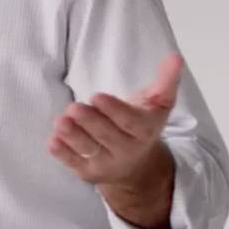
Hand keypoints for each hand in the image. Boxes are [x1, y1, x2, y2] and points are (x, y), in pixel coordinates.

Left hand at [47, 53, 181, 186]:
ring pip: (89, 150)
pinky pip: (74, 164)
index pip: (130, 122)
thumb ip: (166, 80)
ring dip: (73, 137)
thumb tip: (175, 57)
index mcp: (144, 131)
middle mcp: (127, 150)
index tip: (97, 96)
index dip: (114, 110)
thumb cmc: (141, 125)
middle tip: (74, 107)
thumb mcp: (157, 104)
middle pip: (106, 136)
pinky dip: (63, 154)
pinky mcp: (88, 172)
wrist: (138, 167)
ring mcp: (107, 163)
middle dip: (90, 122)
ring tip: (60, 122)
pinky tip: (53, 140)